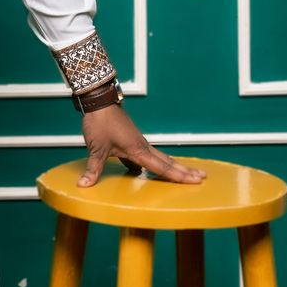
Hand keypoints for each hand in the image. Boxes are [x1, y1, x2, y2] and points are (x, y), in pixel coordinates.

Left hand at [78, 106, 207, 186]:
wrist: (98, 102)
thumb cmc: (100, 122)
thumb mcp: (96, 148)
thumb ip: (93, 169)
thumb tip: (84, 185)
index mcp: (138, 150)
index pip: (162, 168)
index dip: (179, 176)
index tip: (196, 181)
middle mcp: (142, 146)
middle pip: (168, 162)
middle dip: (185, 171)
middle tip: (202, 177)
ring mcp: (138, 142)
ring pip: (160, 157)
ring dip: (173, 166)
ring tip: (185, 173)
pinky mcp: (131, 140)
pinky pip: (147, 155)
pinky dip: (153, 163)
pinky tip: (145, 170)